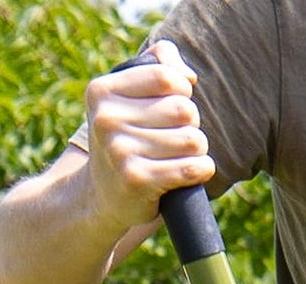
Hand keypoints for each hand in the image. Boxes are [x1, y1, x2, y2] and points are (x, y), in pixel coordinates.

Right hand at [81, 40, 213, 230]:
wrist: (103, 197)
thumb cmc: (127, 140)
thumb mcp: (128, 97)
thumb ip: (159, 65)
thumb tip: (189, 76)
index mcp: (102, 91)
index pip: (166, 77)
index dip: (183, 91)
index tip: (174, 105)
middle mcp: (106, 119)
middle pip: (184, 110)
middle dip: (191, 124)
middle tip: (176, 138)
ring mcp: (119, 151)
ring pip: (193, 140)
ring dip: (197, 150)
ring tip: (179, 157)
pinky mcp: (137, 180)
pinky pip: (193, 168)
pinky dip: (203, 170)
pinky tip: (194, 172)